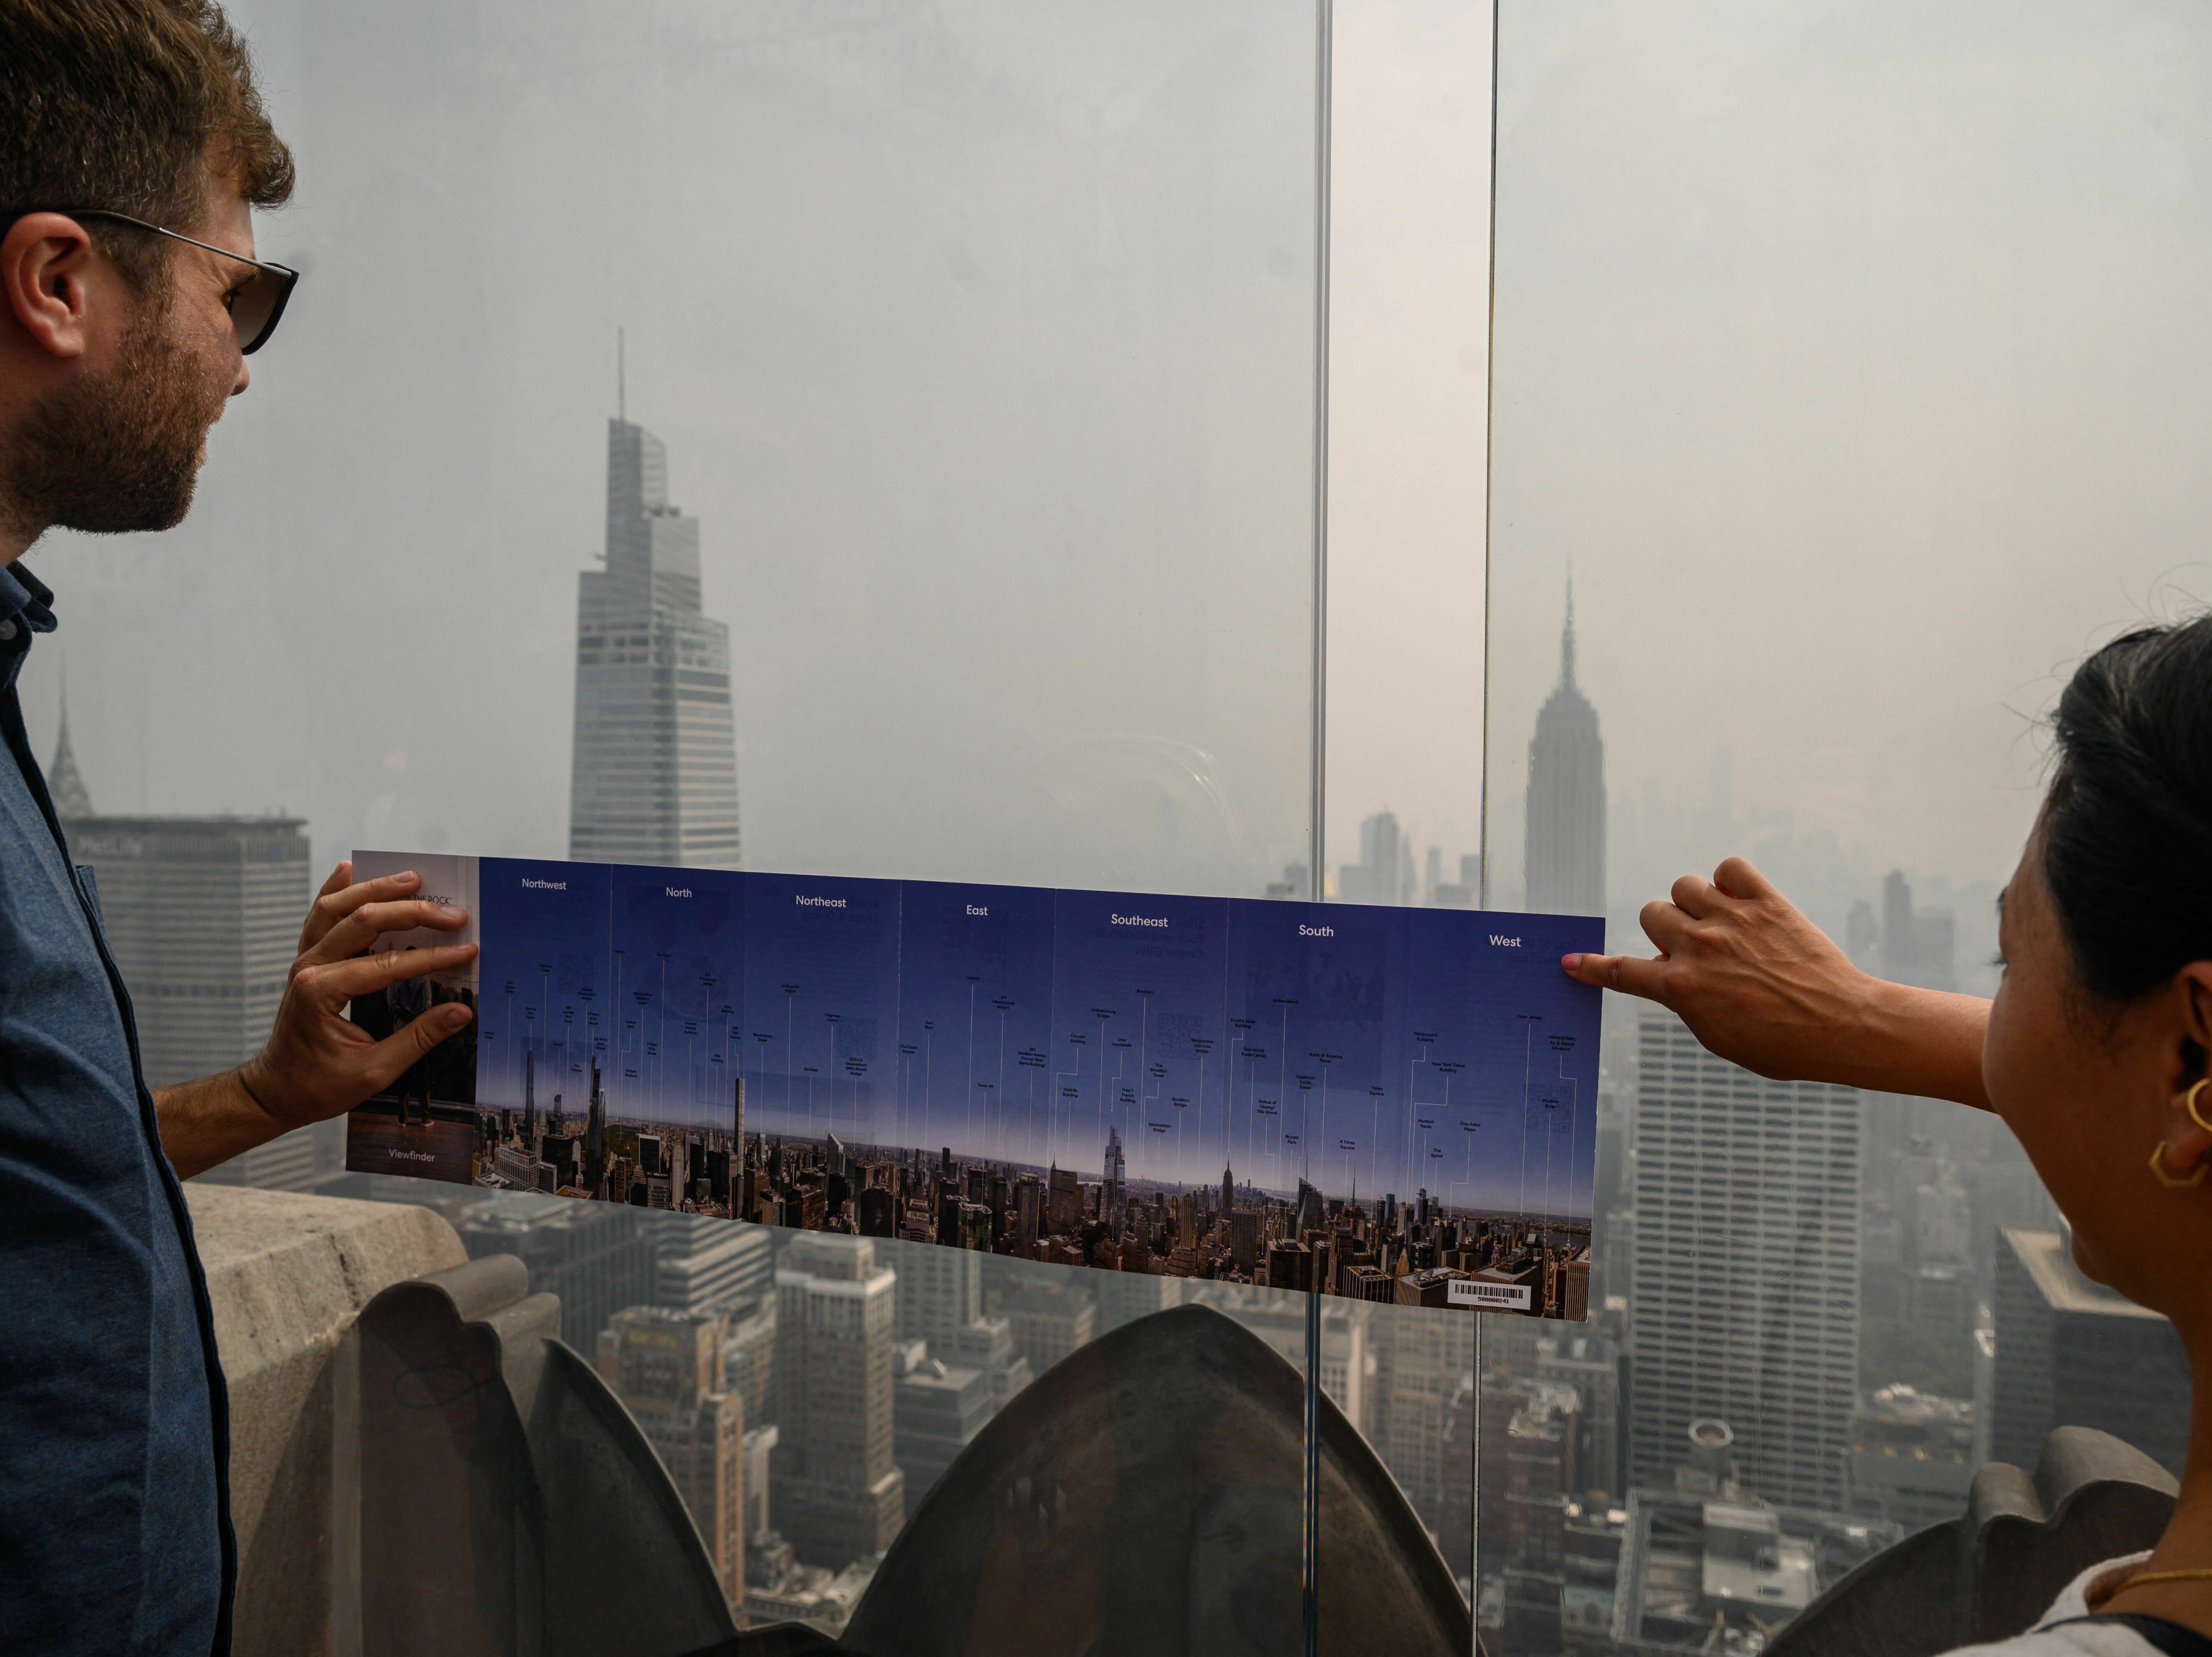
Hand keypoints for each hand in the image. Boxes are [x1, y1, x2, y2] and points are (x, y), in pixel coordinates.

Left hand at [237, 861, 477, 1129]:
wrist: (275, 1090)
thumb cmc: (318, 1085)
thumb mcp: (374, 1071)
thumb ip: (419, 1039)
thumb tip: (460, 1014)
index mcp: (322, 991)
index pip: (387, 963)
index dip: (432, 957)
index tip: (467, 951)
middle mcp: (309, 966)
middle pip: (364, 921)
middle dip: (413, 912)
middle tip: (455, 914)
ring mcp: (304, 959)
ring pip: (339, 907)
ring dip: (377, 888)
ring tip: (414, 878)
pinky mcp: (306, 960)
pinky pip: (319, 915)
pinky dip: (334, 890)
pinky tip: (350, 869)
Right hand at [1561, 856, 1885, 1081]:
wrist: (1842, 1026)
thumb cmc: (1782, 1044)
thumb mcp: (1717, 1036)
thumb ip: (1685, 1002)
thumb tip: (1668, 974)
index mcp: (1681, 988)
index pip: (1621, 971)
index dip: (1592, 967)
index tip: (1572, 962)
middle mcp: (1700, 948)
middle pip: (1651, 913)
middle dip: (1664, 929)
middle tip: (1690, 947)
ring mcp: (1733, 921)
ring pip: (1684, 886)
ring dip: (1693, 903)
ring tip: (1718, 922)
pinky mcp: (1767, 903)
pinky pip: (1730, 868)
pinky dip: (1730, 880)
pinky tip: (1741, 900)